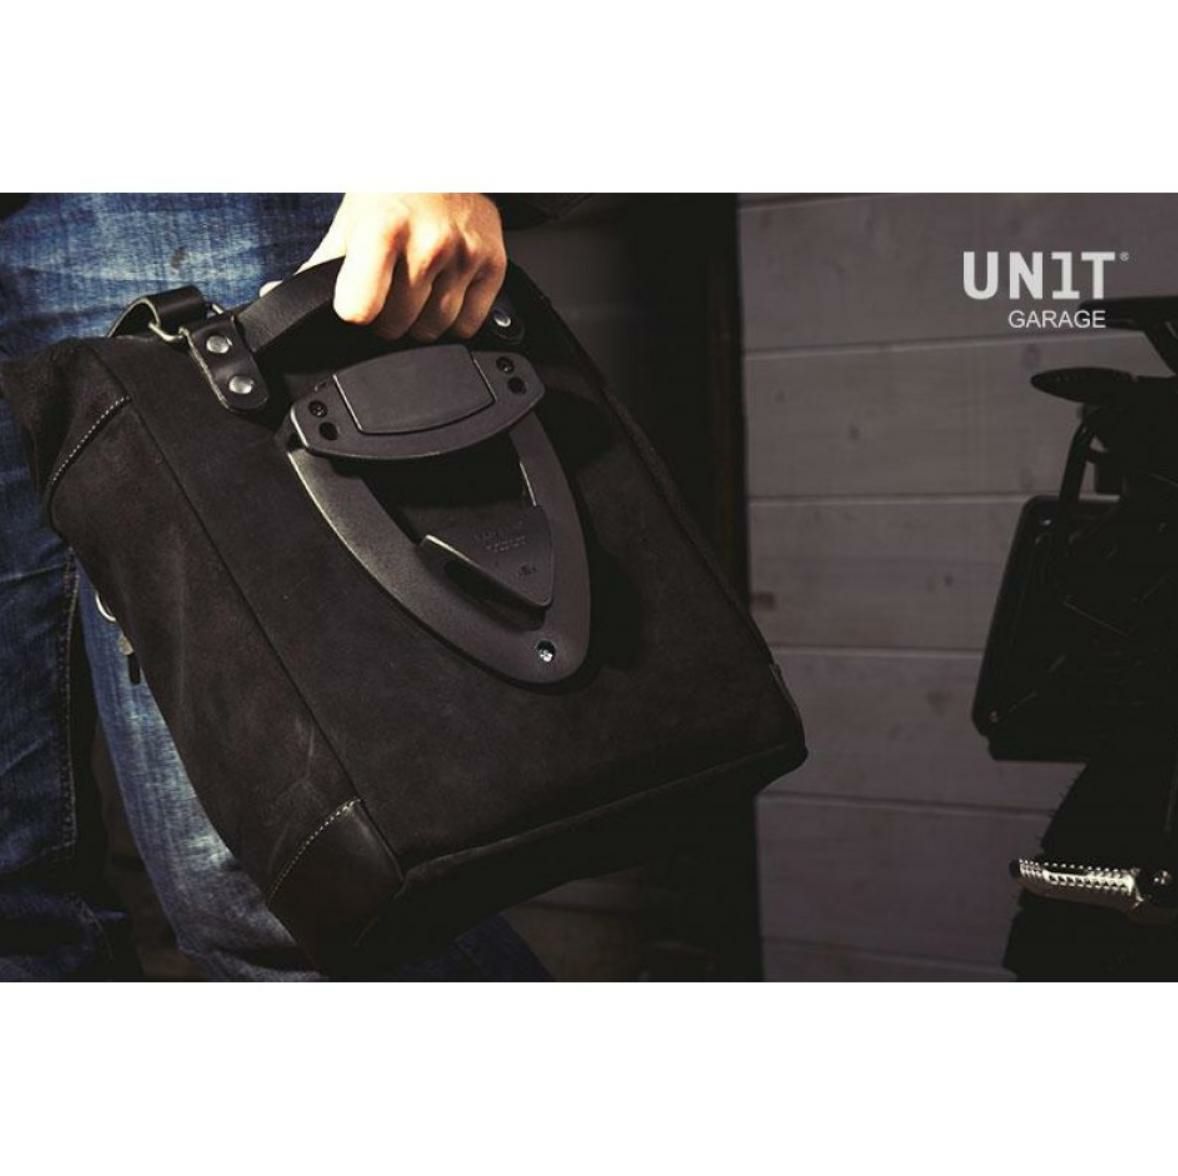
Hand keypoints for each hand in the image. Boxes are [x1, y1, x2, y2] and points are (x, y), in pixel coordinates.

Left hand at [283, 193, 508, 341]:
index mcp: (383, 230)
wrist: (442, 162)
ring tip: (417, 287)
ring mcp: (464, 256)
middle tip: (389, 289)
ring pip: (434, 331)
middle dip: (388, 318)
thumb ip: (315, 268)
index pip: (360, 309)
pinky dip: (455, 320)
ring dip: (421, 321)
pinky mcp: (493, 265)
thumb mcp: (347, 224)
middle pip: (397, 327)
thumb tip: (275, 298)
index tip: (356, 304)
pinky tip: (444, 290)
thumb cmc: (390, 193)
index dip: (355, 313)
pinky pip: (469, 325)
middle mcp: (428, 244)